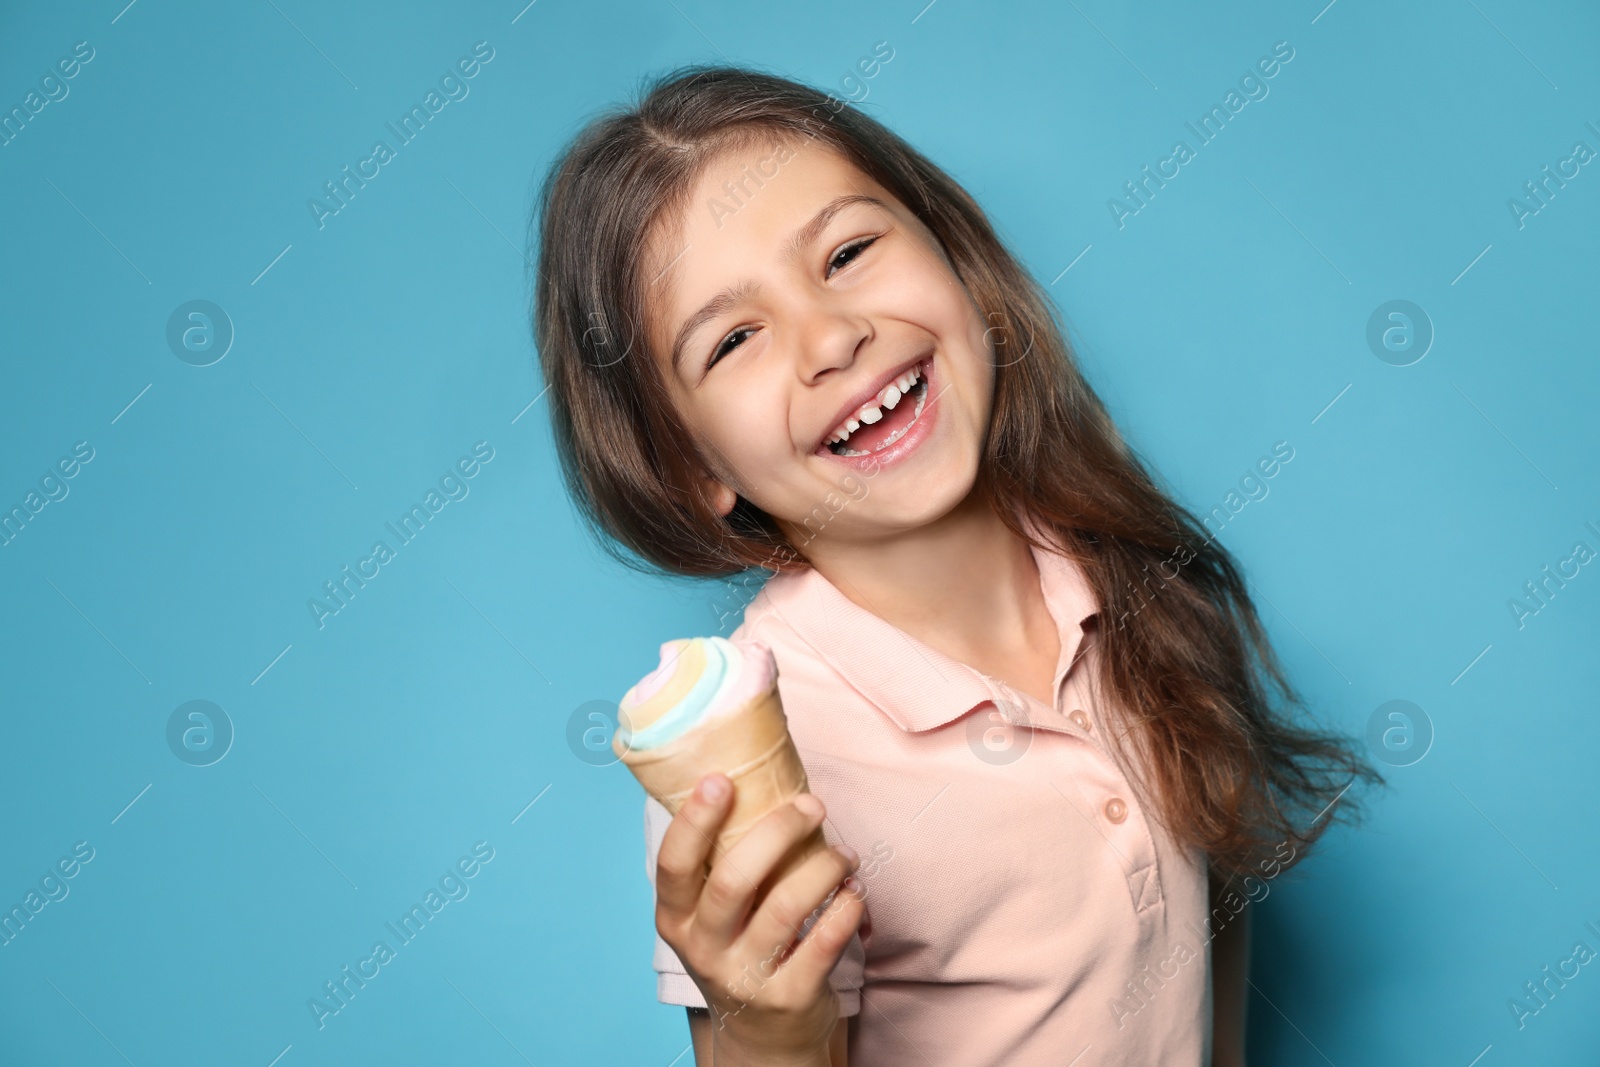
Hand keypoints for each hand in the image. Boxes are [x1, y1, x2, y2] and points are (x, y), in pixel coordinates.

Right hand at [655, 773, 863, 1065]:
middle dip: (777, 832)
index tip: (722, 780)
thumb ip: (720, 861)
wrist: (762, 1036)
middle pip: (733, 880)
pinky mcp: (789, 996)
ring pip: (786, 907)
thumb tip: (748, 775)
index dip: (694, 821)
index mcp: (676, 918)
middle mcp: (703, 948)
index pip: (673, 865)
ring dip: (823, 866)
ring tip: (844, 853)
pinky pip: (824, 942)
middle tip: (812, 805)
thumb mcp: (712, 915)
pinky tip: (854, 890)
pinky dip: (846, 906)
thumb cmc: (741, 948)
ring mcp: (745, 976)